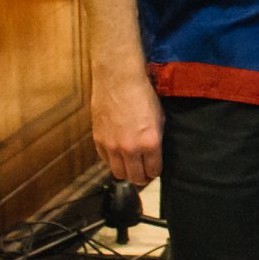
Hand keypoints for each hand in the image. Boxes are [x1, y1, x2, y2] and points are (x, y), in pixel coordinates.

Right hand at [91, 72, 164, 186]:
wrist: (119, 81)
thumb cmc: (144, 96)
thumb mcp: (160, 118)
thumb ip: (157, 139)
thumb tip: (155, 154)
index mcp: (150, 142)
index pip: (153, 171)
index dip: (155, 172)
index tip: (155, 170)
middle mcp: (130, 148)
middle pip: (135, 178)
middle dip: (141, 178)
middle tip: (144, 174)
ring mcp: (112, 146)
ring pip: (118, 173)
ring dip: (126, 172)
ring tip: (131, 167)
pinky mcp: (98, 140)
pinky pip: (105, 160)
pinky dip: (112, 160)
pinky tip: (118, 154)